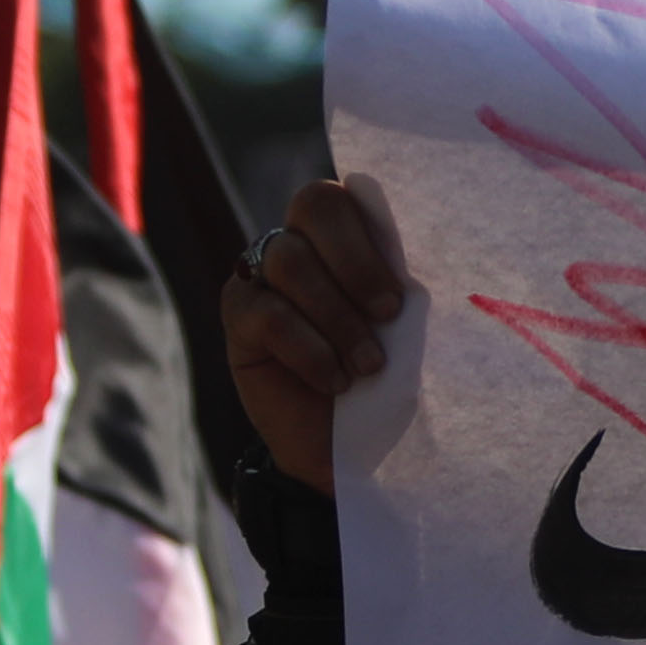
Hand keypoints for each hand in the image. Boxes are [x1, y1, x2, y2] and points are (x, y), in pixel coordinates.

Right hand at [223, 175, 412, 490]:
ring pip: (291, 262)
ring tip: (367, 366)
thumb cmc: (383, 381)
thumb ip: (398, 287)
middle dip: (357, 262)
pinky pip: (270, 315)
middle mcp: (296, 241)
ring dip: (338, 318)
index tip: (399, 299)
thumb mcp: (404, 332)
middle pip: (314, 205)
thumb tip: (408, 264)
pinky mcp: (237, 316)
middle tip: (388, 314)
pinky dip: (311, 351)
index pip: (343, 195)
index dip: (369, 236)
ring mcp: (260, 275)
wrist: (344, 449)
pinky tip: (334, 382)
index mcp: (342, 234)